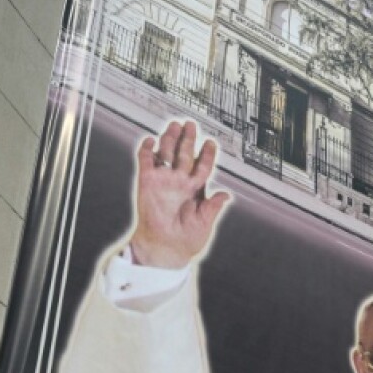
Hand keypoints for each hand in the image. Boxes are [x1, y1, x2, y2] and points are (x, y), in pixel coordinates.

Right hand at [129, 121, 230, 269]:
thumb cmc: (186, 240)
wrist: (165, 248)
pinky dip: (148, 150)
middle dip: (188, 139)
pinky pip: (146, 162)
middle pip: (184, 154)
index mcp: (195, 190)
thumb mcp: (205, 223)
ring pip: (167, 154)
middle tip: (190, 125)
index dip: (206, 155)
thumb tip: (226, 195)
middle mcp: (179, 183)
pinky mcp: (147, 183)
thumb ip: (214, 206)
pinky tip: (151, 140)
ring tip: (174, 126)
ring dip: (170, 139)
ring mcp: (164, 181)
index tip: (210, 143)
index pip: (202, 167)